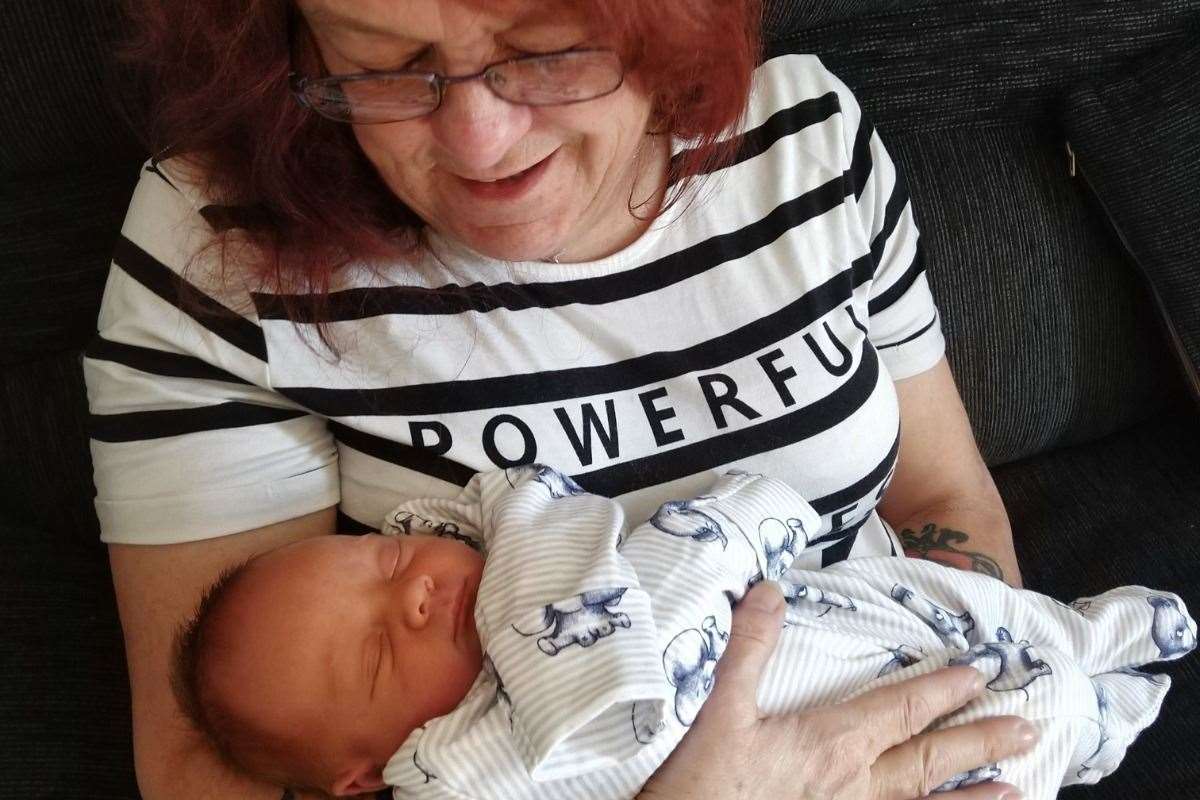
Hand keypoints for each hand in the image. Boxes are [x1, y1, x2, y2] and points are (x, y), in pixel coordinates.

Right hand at [639, 582, 1036, 799]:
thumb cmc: (702, 782)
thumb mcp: (717, 707)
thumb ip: (749, 647)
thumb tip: (769, 588)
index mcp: (832, 744)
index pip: (899, 710)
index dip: (942, 689)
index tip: (981, 672)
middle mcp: (854, 787)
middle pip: (928, 761)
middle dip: (979, 740)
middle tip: (1029, 728)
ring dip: (972, 799)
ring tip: (1018, 791)